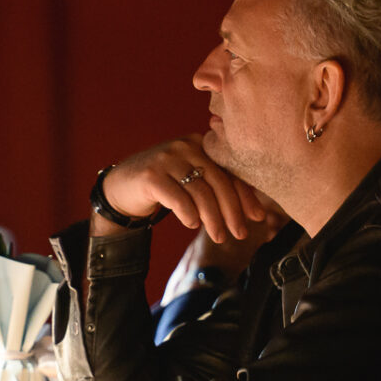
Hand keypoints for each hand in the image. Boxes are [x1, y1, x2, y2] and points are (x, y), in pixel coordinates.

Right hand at [97, 135, 267, 243]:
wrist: (122, 186)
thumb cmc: (165, 185)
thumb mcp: (192, 179)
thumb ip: (216, 185)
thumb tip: (252, 209)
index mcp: (200, 144)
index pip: (229, 171)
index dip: (245, 195)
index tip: (258, 217)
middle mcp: (185, 146)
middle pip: (218, 181)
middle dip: (232, 211)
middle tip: (240, 233)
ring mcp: (167, 158)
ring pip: (200, 192)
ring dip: (213, 219)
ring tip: (219, 237)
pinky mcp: (151, 175)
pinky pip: (178, 198)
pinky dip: (189, 214)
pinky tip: (193, 224)